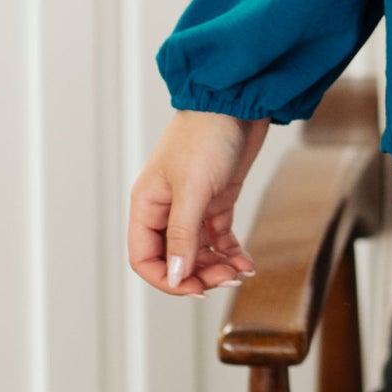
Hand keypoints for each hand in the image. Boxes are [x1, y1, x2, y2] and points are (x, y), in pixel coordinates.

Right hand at [128, 112, 268, 295]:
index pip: (144, 258)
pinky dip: (232, 253)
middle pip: (174, 259)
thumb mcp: (193, 190)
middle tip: (227, 280)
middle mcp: (165, 209)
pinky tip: (247, 263)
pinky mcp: (216, 201)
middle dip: (198, 274)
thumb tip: (176, 278)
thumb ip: (183, 235)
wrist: (237, 103)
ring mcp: (191, 206)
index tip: (196, 288)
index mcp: (147, 205)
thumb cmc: (206, 136)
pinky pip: (219, 238)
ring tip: (240, 272)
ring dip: (217, 267)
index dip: (168, 280)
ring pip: (198, 252)